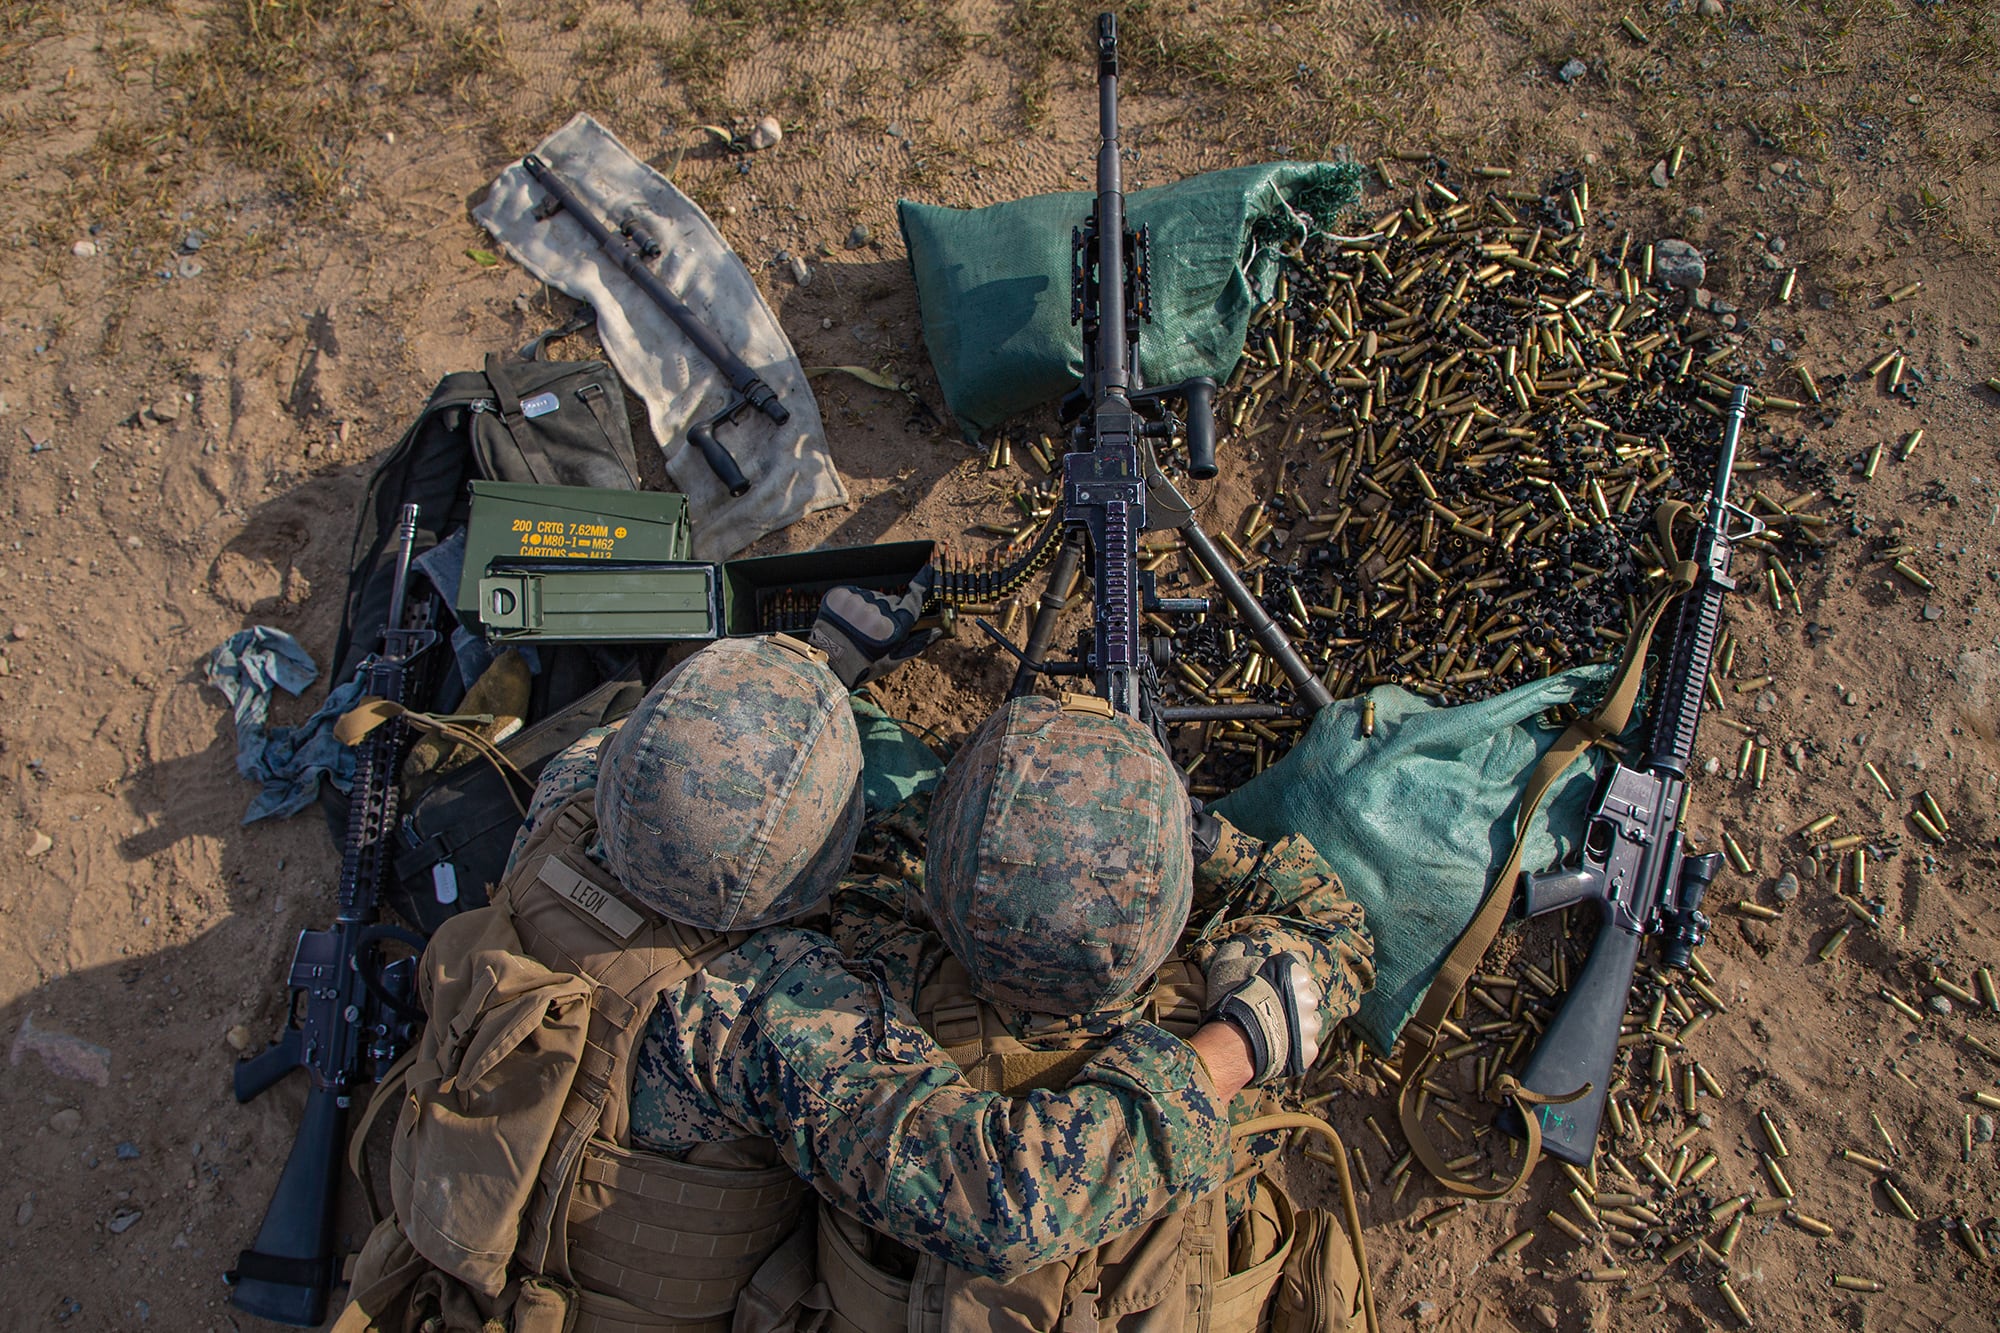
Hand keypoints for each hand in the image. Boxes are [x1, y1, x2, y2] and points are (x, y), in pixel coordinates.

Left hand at [809, 566, 943, 688]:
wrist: (826, 665)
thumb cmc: (863, 665)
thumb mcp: (892, 660)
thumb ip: (916, 643)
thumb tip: (938, 631)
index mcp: (892, 626)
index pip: (912, 599)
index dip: (922, 583)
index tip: (929, 568)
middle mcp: (876, 610)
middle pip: (891, 602)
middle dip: (889, 612)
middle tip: (877, 631)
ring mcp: (856, 601)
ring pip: (873, 598)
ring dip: (870, 608)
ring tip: (859, 628)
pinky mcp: (840, 596)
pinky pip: (855, 594)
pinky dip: (854, 604)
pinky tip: (848, 620)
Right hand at [1202, 935, 1323, 1085]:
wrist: (1239, 1038)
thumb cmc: (1234, 998)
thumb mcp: (1227, 966)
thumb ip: (1237, 950)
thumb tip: (1241, 942)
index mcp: (1296, 973)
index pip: (1296, 971)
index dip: (1282, 978)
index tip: (1269, 987)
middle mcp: (1310, 998)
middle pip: (1305, 998)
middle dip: (1291, 1003)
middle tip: (1270, 1011)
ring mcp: (1311, 1025)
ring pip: (1307, 1024)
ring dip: (1294, 1026)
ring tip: (1272, 1032)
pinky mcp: (1309, 1049)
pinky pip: (1304, 1047)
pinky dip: (1294, 1047)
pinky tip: (1277, 1046)